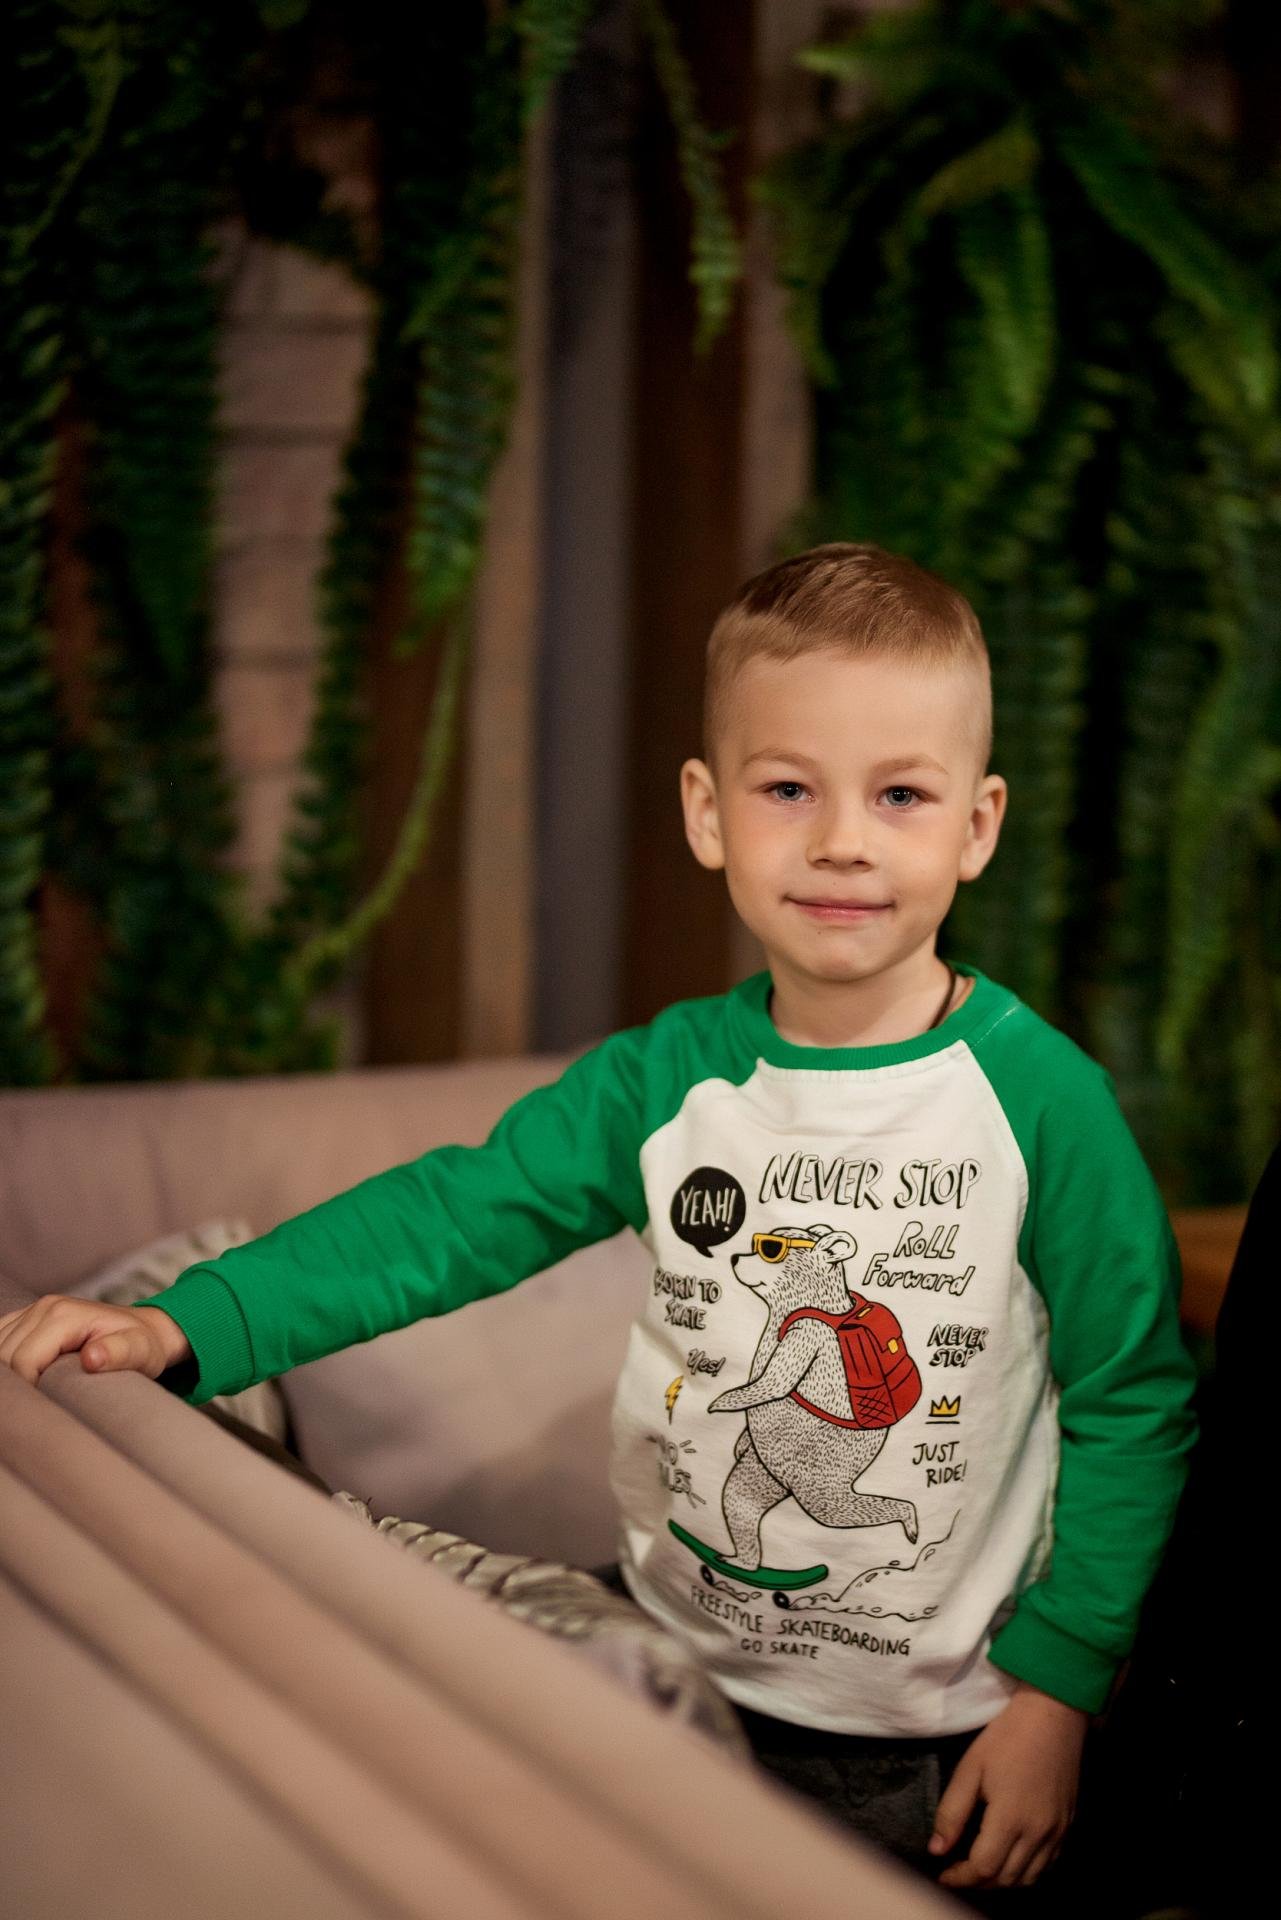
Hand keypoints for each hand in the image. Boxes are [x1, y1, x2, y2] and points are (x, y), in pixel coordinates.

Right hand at [0, 1295, 190, 1387]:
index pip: (23, 1360)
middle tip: (43, 1403)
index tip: (50, 1406)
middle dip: (18, 1384)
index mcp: (64, 1315)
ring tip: (35, 1392)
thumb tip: (92, 1358)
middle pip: (5, 1356)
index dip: (30, 1389)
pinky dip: (6, 1362)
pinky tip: (24, 1377)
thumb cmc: (142, 1345)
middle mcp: (44, 1307)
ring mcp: (34, 1310)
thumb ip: (118, 1354)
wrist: (145, 1328)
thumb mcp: (140, 1351)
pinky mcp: (27, 1318)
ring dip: (10, 1374)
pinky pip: (0, 1339)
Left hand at [929, 1682, 1086, 1889]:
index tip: (942, 1875)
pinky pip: (1048, 1864)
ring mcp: (1057, 1832)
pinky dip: (1027, 1871)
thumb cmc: (1006, 1737)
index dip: (960, 1878)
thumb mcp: (970, 1768)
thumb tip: (936, 1850)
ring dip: (1003, 1880)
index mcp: (1010, 1819)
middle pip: (1006, 1879)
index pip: (983, 1868)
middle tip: (957, 1871)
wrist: (1053, 1715)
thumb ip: (952, 1812)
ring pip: (1029, 1877)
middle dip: (978, 1882)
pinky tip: (1011, 1857)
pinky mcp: (1068, 1825)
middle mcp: (1038, 1833)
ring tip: (981, 1868)